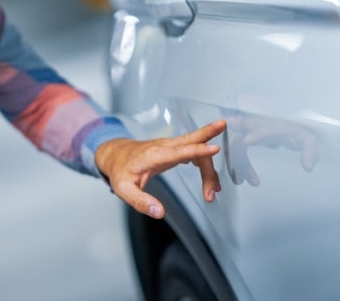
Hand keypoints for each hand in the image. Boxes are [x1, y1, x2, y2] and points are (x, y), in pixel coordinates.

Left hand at [94, 119, 225, 218]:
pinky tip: (210, 181)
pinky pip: (194, 152)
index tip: (215, 148)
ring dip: (208, 168)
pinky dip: (205, 164)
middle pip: (191, 139)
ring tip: (213, 191)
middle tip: (224, 126)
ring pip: (195, 149)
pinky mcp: (174, 149)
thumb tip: (160, 213)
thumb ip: (141, 202)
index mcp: (153, 155)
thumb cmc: (120, 171)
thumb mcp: (123, 190)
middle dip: (208, 133)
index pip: (178, 151)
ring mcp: (170, 146)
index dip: (197, 150)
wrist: (116, 155)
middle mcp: (164, 146)